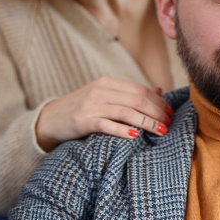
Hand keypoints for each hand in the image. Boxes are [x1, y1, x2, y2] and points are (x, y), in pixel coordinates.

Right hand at [36, 77, 172, 150]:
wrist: (49, 120)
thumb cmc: (81, 109)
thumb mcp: (105, 96)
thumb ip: (129, 93)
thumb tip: (158, 90)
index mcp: (107, 83)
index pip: (141, 90)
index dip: (159, 102)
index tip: (170, 113)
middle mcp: (100, 91)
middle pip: (137, 100)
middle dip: (157, 112)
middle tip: (168, 124)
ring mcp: (90, 105)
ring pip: (126, 112)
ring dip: (147, 122)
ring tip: (160, 131)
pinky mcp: (82, 121)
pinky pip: (106, 125)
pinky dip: (122, 130)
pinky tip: (135, 136)